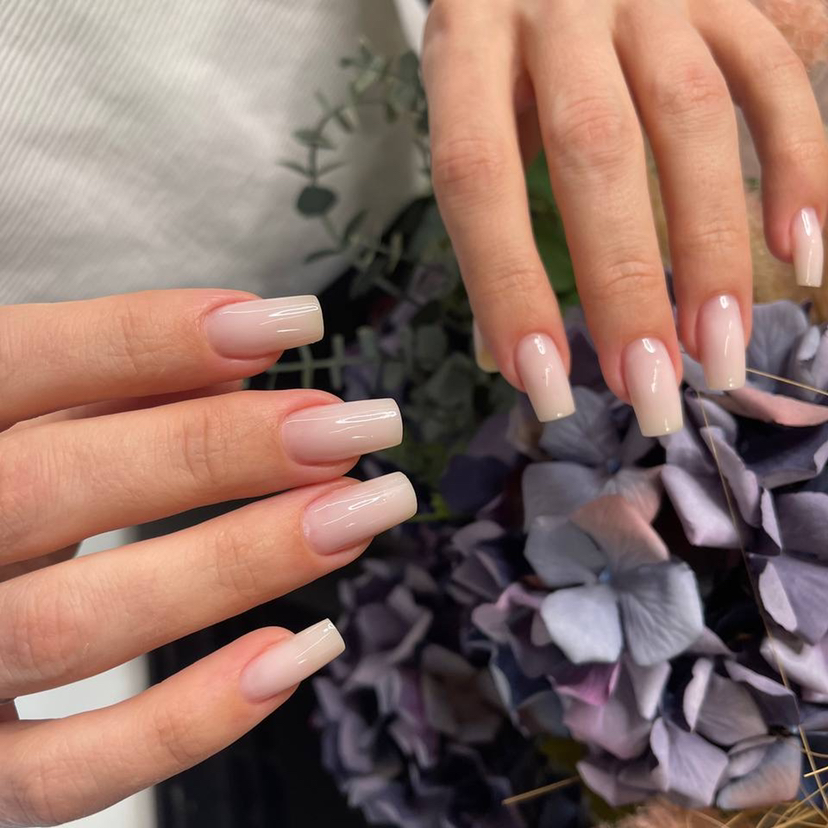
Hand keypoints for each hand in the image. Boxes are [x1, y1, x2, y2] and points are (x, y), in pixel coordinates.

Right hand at [0, 290, 414, 825]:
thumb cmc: (1, 481)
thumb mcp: (30, 414)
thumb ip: (112, 380)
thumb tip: (242, 351)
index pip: (22, 364)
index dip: (151, 338)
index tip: (288, 324)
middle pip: (55, 489)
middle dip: (219, 451)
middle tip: (349, 427)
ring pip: (75, 625)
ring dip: (240, 563)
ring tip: (357, 514)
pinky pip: (70, 771)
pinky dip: (190, 721)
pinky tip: (300, 651)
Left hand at [423, 0, 827, 434]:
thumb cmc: (501, 38)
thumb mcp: (468, 100)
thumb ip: (488, 210)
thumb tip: (502, 353)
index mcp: (469, 42)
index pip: (477, 176)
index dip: (506, 285)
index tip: (543, 385)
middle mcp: (557, 4)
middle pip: (595, 151)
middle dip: (625, 285)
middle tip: (647, 392)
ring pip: (693, 117)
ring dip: (712, 248)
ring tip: (718, 353)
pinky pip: (772, 73)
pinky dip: (797, 165)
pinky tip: (800, 252)